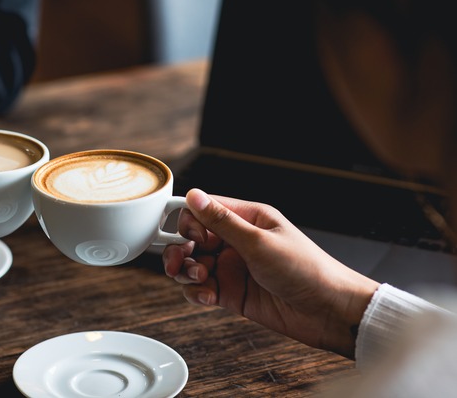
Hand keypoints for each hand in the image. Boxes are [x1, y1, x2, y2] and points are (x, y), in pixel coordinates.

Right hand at [163, 188, 379, 358]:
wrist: (328, 311)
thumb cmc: (306, 270)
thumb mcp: (259, 241)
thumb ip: (221, 220)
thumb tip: (194, 195)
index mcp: (247, 219)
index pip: (203, 210)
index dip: (189, 222)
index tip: (191, 237)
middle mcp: (237, 241)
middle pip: (191, 239)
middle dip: (179, 250)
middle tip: (179, 261)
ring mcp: (233, 268)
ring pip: (191, 265)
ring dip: (186, 272)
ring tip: (200, 279)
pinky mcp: (231, 293)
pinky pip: (201, 290)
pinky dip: (197, 293)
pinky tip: (207, 297)